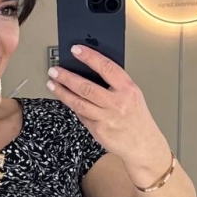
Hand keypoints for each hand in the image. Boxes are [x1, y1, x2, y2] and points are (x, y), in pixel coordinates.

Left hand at [47, 46, 170, 175]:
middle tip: (54, 70)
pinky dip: (73, 107)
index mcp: (128, 90)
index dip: (89, 57)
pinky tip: (67, 100)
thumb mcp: (133, 96)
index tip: (76, 50)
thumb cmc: (138, 119)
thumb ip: (115, 84)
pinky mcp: (99, 131)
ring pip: (78, 102)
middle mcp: (117, 103)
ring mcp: (107, 118)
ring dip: (62, 92)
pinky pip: (82, 116)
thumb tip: (90, 71)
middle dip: (66, 77)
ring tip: (52, 84)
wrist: (144, 146)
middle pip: (86, 87)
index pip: (106, 67)